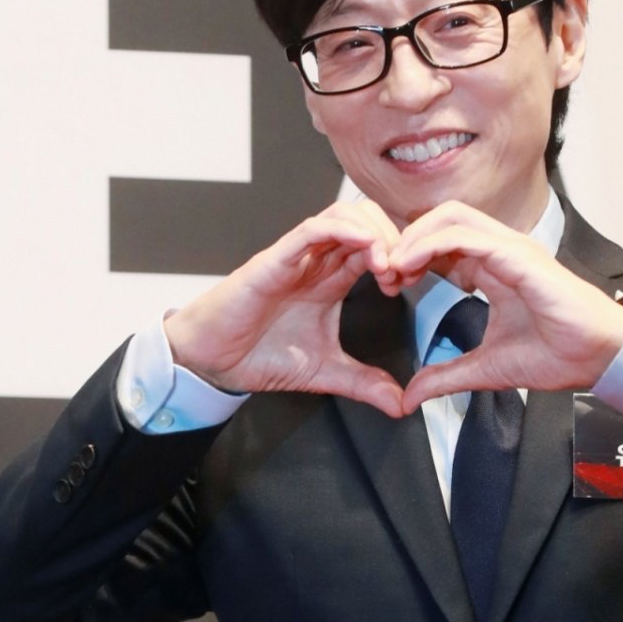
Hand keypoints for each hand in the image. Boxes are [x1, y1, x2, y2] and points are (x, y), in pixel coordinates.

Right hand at [164, 199, 404, 417]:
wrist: (213, 361)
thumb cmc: (259, 355)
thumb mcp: (326, 373)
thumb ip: (365, 384)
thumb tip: (400, 405)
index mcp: (330, 279)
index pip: (375, 247)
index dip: (400, 256)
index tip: (409, 282)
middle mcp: (316, 261)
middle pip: (366, 220)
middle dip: (394, 239)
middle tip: (401, 273)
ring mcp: (296, 257)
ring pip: (343, 216)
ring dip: (373, 232)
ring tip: (385, 265)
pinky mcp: (275, 259)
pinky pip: (312, 229)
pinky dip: (343, 231)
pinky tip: (365, 247)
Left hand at [392, 203, 622, 413]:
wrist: (597, 357)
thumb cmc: (558, 355)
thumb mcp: (485, 369)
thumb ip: (445, 377)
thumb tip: (410, 397)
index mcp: (494, 269)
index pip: (442, 244)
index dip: (411, 258)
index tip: (390, 285)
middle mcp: (501, 251)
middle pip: (440, 219)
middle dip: (406, 240)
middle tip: (385, 274)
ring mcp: (510, 248)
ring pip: (449, 217)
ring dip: (414, 237)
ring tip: (394, 268)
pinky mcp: (517, 254)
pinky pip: (465, 234)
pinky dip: (431, 243)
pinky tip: (412, 265)